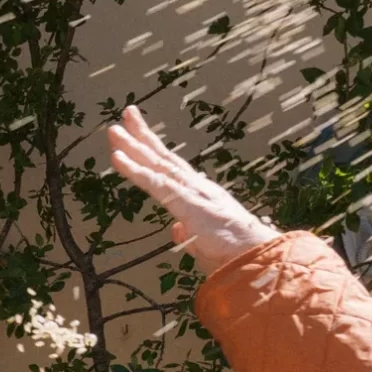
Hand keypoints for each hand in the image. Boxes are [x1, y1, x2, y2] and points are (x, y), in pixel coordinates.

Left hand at [105, 105, 278, 274]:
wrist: (258, 257)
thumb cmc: (234, 254)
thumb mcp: (204, 244)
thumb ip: (188, 235)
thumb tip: (176, 230)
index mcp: (200, 195)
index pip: (173, 169)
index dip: (154, 152)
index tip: (139, 135)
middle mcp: (196, 187)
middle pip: (164, 158)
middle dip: (143, 136)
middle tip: (126, 114)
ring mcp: (192, 192)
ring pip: (157, 165)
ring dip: (133, 146)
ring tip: (114, 129)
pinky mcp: (187, 203)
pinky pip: (155, 184)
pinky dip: (135, 170)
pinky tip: (117, 158)